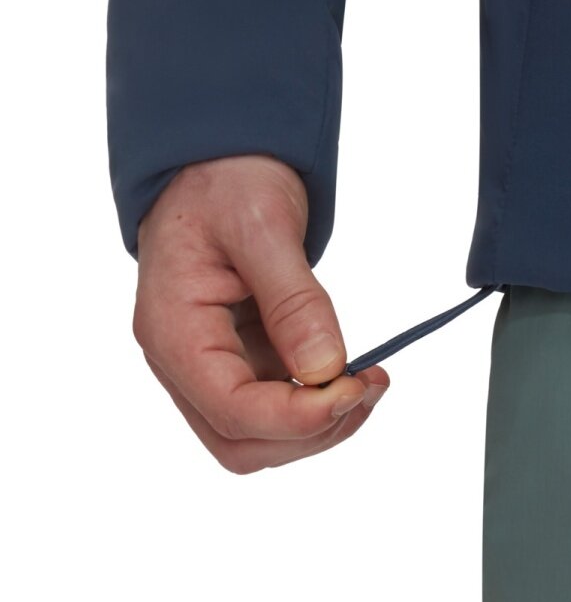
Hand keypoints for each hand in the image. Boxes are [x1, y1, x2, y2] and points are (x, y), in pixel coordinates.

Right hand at [132, 154, 388, 473]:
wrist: (218, 161)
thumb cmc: (227, 180)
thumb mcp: (263, 226)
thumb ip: (293, 301)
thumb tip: (325, 368)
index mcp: (173, 329)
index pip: (231, 410)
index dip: (297, 417)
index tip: (354, 388)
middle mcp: (183, 359)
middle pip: (242, 441)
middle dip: (310, 430)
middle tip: (367, 389)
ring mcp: (211, 362)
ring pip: (260, 435)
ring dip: (318, 424)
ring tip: (367, 383)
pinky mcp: (240, 356)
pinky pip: (275, 404)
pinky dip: (316, 403)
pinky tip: (350, 375)